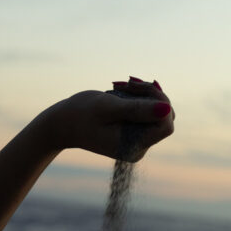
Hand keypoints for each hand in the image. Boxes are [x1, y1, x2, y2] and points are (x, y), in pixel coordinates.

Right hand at [41, 76, 173, 161]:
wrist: (63, 123)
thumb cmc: (81, 114)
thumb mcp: (109, 108)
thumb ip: (137, 109)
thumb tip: (167, 109)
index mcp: (134, 146)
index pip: (166, 125)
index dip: (159, 103)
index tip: (138, 88)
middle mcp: (139, 147)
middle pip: (165, 117)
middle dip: (152, 95)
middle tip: (129, 82)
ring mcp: (138, 140)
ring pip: (159, 111)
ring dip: (146, 93)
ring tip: (123, 86)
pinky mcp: (135, 131)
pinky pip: (150, 110)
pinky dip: (141, 97)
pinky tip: (124, 91)